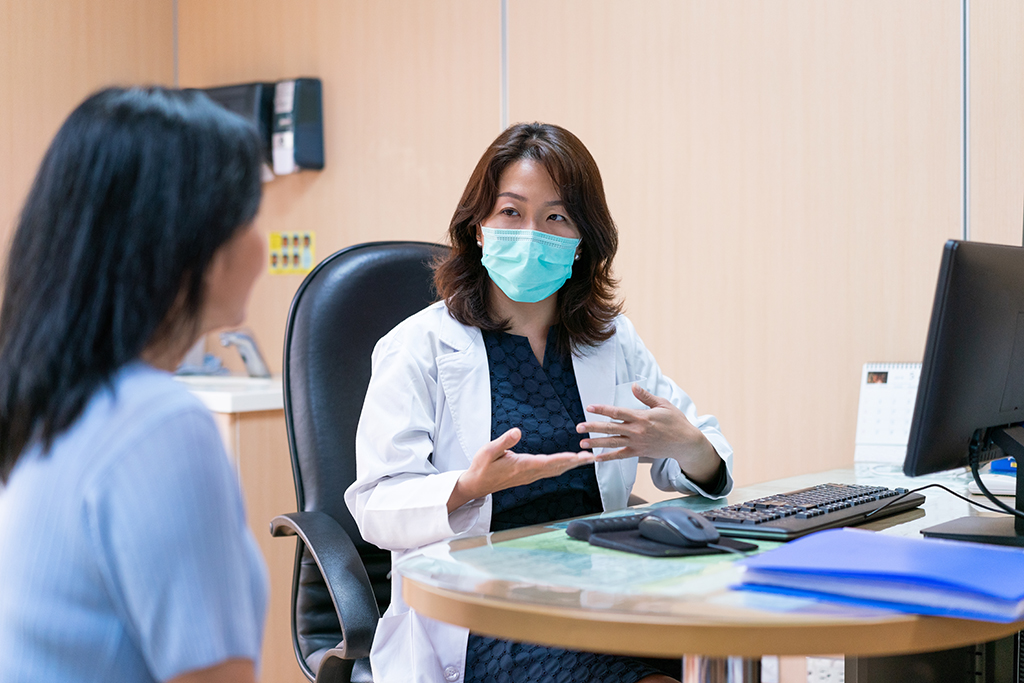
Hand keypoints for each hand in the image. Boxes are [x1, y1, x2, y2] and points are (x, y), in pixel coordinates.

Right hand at [447, 428, 595, 512]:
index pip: (548, 462)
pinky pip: (550, 471)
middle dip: (575, 462)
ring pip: (556, 470)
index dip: (564, 458)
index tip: (579, 456)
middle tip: (592, 457)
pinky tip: (569, 463)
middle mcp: (529, 473)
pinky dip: (563, 466)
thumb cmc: (482, 467)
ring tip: (587, 459)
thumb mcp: (489, 450)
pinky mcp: (529, 475)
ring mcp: (530, 476)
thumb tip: (518, 431)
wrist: (476, 484)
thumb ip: (504, 441)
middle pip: (557, 467)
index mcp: (522, 466)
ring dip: (572, 465)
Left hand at [576, 383, 720, 486]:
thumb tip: (633, 386)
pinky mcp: (639, 452)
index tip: (589, 407)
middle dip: (593, 427)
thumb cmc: (675, 421)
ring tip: (582, 443)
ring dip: (596, 443)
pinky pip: (620, 456)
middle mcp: (636, 431)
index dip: (602, 409)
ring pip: (612, 443)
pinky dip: (608, 457)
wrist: (685, 443)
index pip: (617, 412)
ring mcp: (637, 443)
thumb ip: (646, 396)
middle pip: (610, 428)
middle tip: (578, 427)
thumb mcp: (663, 404)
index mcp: (641, 417)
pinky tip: (597, 458)